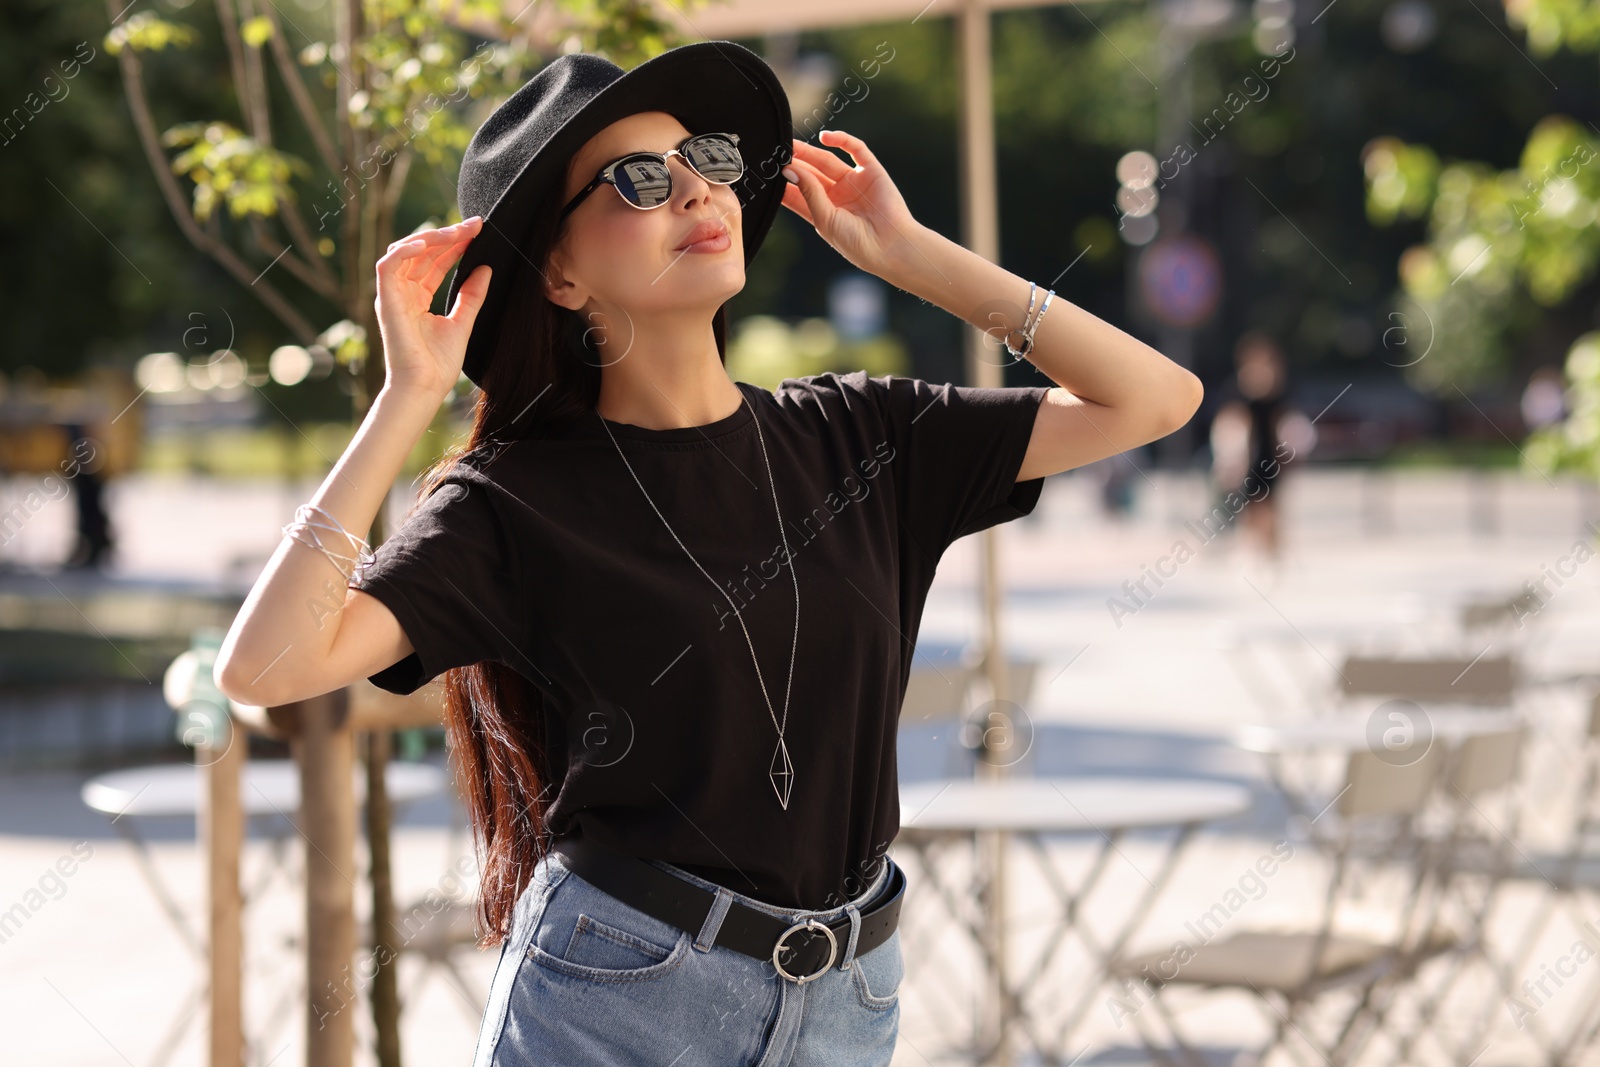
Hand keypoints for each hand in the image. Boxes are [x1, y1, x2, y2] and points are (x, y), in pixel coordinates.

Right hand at [373, 216, 490, 402]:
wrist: (424, 387)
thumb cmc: (438, 364)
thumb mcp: (462, 322)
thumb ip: (471, 296)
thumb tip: (485, 268)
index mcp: (417, 298)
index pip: (435, 261)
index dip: (455, 245)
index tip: (478, 232)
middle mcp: (402, 292)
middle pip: (422, 253)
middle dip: (448, 235)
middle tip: (474, 225)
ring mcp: (392, 295)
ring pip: (405, 252)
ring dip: (431, 238)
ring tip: (457, 231)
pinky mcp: (385, 300)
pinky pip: (388, 265)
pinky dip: (405, 251)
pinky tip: (427, 243)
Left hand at [780, 130, 920, 279]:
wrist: (891, 247)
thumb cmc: (857, 242)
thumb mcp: (825, 219)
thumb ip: (808, 192)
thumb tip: (790, 169)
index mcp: (824, 212)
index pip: (798, 194)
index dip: (783, 183)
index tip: (766, 173)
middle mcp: (838, 196)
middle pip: (810, 173)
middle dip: (794, 163)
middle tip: (776, 152)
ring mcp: (854, 182)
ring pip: (827, 160)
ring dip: (810, 151)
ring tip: (792, 144)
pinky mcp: (871, 171)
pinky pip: (855, 149)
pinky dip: (842, 140)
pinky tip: (825, 137)